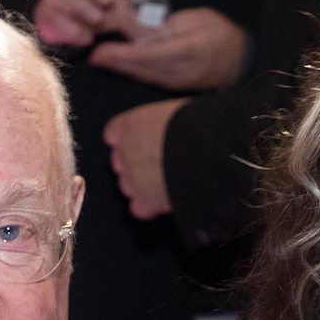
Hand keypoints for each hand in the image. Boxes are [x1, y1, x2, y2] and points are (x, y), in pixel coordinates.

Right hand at [33, 0, 134, 47]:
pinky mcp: (45, 15)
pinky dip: (72, 28)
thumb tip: (124, 7)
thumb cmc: (97, 21)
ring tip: (99, 19)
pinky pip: (54, 16)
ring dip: (83, 5)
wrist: (70, 41)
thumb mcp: (114, 13)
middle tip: (109, 1)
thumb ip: (121, 8)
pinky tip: (87, 37)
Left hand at [88, 8, 247, 91]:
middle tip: (93, 56)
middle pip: (141, 68)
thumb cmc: (222, 35)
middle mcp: (180, 72)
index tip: (103, 50)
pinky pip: (149, 79)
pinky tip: (118, 66)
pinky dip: (132, 72)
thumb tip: (144, 29)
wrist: (240, 62)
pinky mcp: (174, 86)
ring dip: (120, 68)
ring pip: (143, 76)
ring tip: (99, 59)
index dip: (124, 54)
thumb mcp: (200, 20)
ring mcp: (176, 82)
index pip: (150, 55)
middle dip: (115, 62)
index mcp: (189, 51)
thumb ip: (172, 25)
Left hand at [104, 98, 188, 220]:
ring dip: (144, 185)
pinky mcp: (145, 200)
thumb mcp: (174, 110)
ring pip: (128, 185)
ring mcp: (132, 178)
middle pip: (121, 161)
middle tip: (160, 161)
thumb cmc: (195, 125)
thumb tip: (171, 123)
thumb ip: (162, 121)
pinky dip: (151, 207)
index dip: (130, 139)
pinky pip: (139, 208)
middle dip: (137, 164)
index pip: (114, 134)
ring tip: (169, 180)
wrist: (205, 149)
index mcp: (129, 125)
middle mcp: (125, 152)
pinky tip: (166, 199)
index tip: (142, 141)